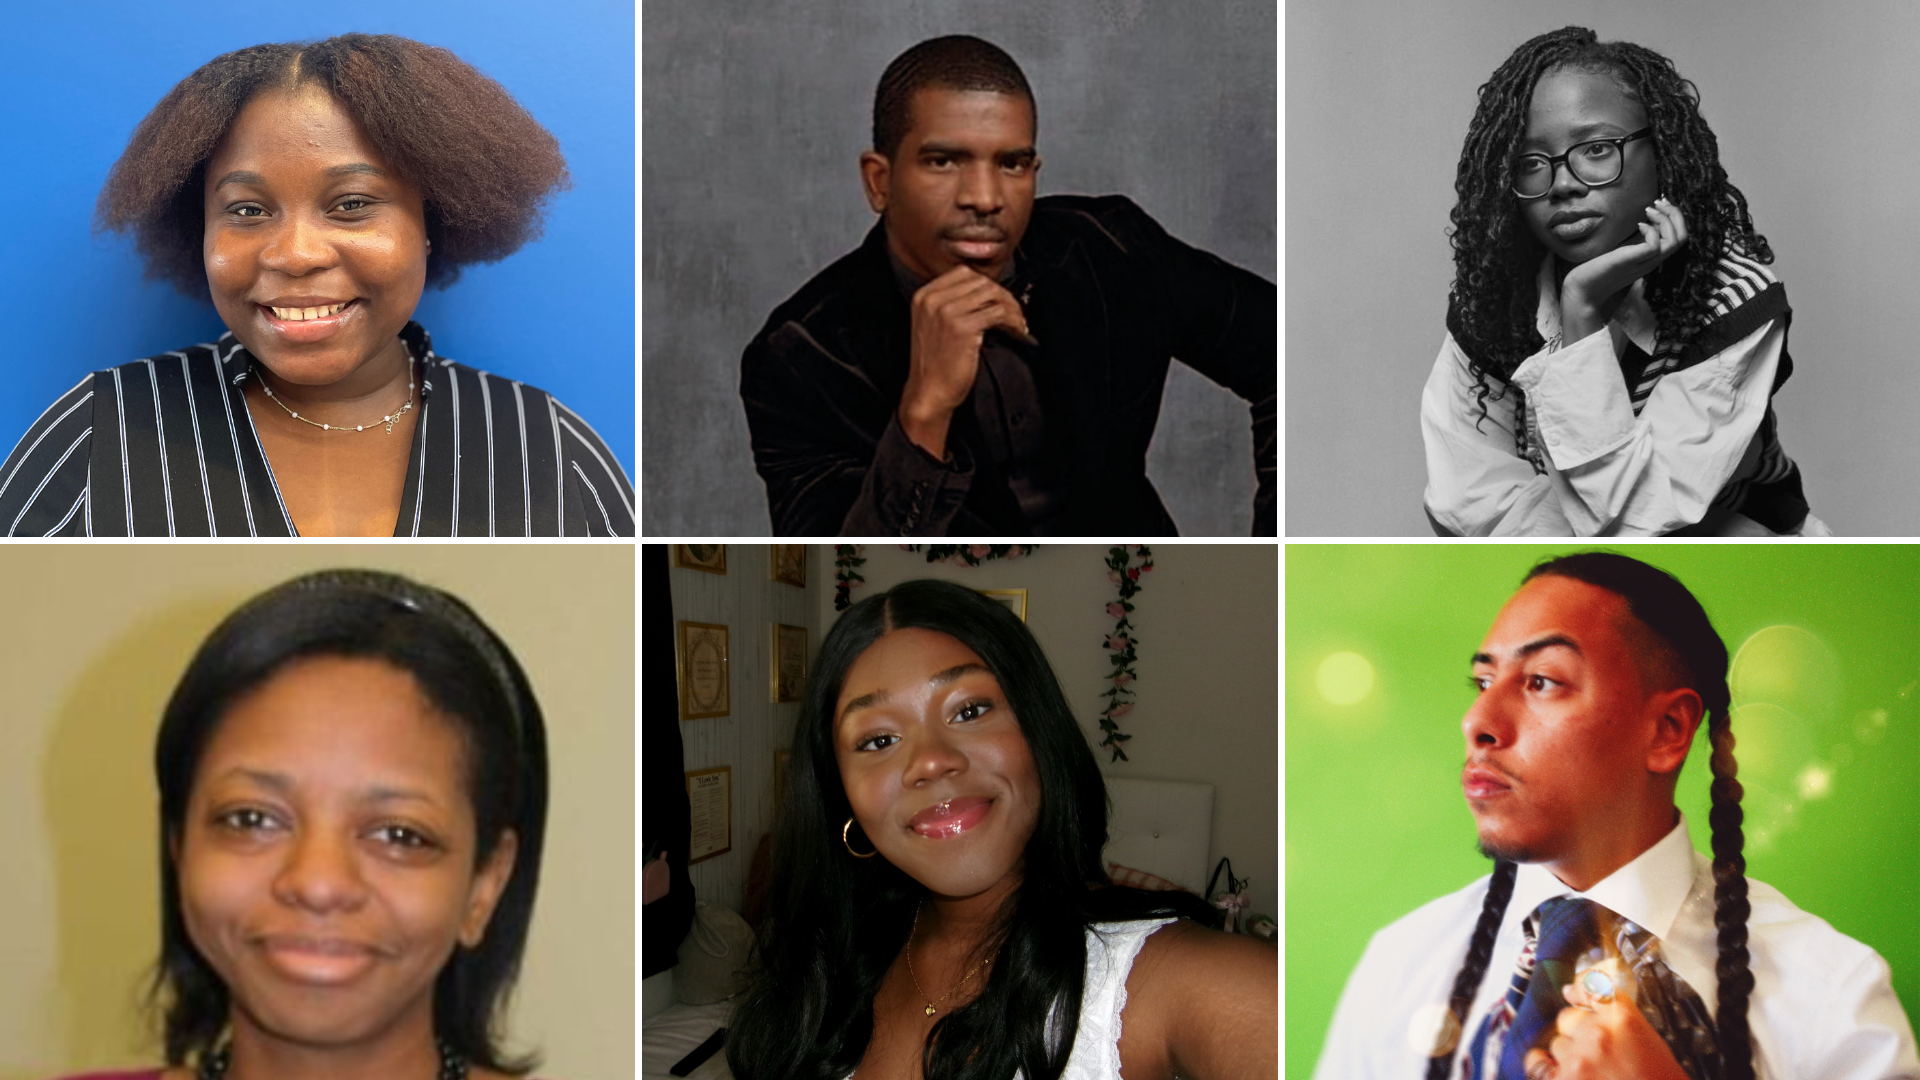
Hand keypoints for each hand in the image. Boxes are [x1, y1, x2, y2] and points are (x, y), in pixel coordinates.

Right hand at [898, 265, 1030, 457]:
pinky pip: (998, 313)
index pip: (964, 273)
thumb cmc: (934, 364)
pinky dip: (1013, 321)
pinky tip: (1016, 331)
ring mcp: (946, 311)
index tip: (999, 299)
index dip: (987, 285)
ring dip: (1011, 307)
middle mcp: (933, 299)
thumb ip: (951, 304)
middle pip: (980, 281)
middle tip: (1014, 313)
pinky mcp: (962, 327)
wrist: (928, 392)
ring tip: (1017, 323)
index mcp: (924, 295)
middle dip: (1003, 295)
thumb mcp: (933, 324)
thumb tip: (986, 292)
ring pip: (992, 294)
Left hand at [1520, 977, 1688, 1079]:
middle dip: (1579, 1033)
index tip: (1573, 993)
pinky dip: (1545, 1067)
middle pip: (1568, 1018)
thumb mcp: (1650, 1042)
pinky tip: (1562, 1073)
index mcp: (1621, 1019)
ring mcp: (1577, 1059)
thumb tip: (1573, 994)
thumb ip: (1614, 1018)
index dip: (1580, 991)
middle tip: (1599, 1054)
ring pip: (1557, 1044)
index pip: (1590, 988)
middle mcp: (1596, 1034)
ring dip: (1570, 1055)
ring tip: (1595, 1073)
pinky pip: (1537, 1063)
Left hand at [1559, 197, 1687, 342]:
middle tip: (1660, 202)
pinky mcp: (1631, 261)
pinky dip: (1651, 231)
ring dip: (1666, 219)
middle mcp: (1652, 260)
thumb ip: (1636, 241)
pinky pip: (1654, 246)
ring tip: (1649, 210)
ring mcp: (1643, 262)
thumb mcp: (1623, 251)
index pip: (1679, 237)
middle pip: (1682, 237)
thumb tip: (1646, 221)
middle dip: (1675, 214)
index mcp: (1652, 257)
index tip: (1661, 204)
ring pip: (1675, 241)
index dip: (1675, 217)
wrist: (1582, 289)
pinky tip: (1639, 225)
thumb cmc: (1599, 269)